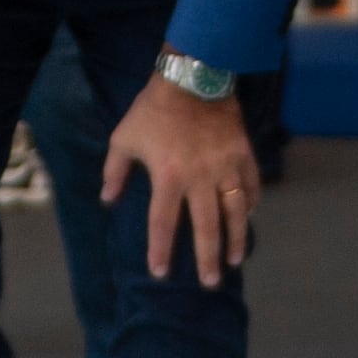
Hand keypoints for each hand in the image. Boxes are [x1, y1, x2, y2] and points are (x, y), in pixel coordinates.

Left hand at [103, 76, 255, 286]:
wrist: (193, 75)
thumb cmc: (153, 108)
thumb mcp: (124, 138)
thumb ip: (114, 172)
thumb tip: (107, 201)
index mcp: (168, 176)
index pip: (163, 223)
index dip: (161, 250)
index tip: (161, 272)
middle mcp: (200, 177)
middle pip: (207, 226)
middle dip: (208, 258)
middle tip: (210, 283)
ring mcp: (226, 166)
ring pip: (235, 211)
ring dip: (236, 238)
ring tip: (234, 260)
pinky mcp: (243, 154)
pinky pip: (250, 184)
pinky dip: (250, 202)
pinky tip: (248, 216)